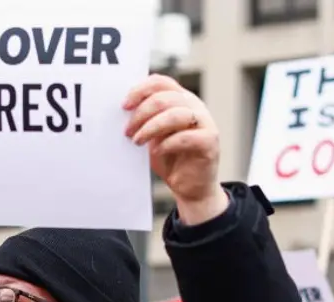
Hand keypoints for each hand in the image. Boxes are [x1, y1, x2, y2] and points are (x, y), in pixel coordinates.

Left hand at [123, 74, 227, 224]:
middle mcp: (195, 106)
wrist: (189, 187)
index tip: (124, 106)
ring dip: (151, 127)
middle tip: (127, 131)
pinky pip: (186, 137)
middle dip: (141, 113)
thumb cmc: (169, 158)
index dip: (140, 90)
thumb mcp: (152, 134)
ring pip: (175, 114)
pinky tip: (156, 152)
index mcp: (181, 99)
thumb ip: (144, 119)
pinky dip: (166, 144)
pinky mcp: (209, 142)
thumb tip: (124, 109)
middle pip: (165, 97)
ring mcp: (205, 123)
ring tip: (137, 141)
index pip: (161, 82)